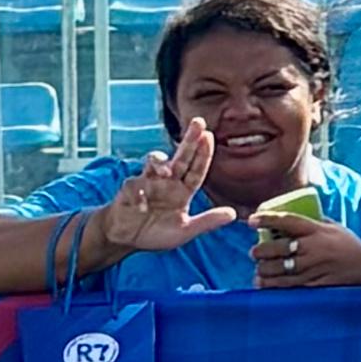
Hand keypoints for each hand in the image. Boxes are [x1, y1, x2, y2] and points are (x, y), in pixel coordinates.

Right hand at [94, 124, 237, 262]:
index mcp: (182, 191)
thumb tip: (233, 214)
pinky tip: (142, 208)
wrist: (127, 238)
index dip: (203, 154)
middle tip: (199, 122)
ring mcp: (147, 183)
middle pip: (180, 157)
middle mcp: (167, 182)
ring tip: (167, 171)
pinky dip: (138, 196)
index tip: (209, 136)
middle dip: (189, 140)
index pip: (196, 170)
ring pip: (154, 162)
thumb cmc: (156, 232)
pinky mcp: (129, 191)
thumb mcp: (184, 231)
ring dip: (160, 163)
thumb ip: (206, 222)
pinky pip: (134, 187)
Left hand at [251, 212, 360, 291]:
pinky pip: (287, 286)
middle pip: (278, 248)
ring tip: (258, 270)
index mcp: (319, 231)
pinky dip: (272, 285)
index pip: (287, 221)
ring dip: (263, 270)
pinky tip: (264, 284)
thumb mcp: (337, 230)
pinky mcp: (313, 285)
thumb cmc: (353, 249)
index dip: (267, 219)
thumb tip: (295, 217)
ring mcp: (313, 268)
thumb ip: (317, 223)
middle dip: (261, 251)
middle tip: (254, 252)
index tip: (251, 220)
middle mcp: (314, 249)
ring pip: (279, 269)